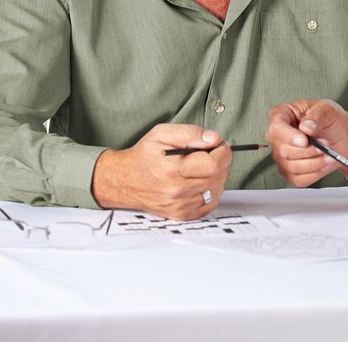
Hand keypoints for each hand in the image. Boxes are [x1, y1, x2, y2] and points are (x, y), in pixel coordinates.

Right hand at [91, 124, 230, 219]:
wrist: (124, 181)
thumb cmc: (143, 156)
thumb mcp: (163, 133)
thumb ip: (191, 133)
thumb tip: (214, 139)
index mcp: (173, 170)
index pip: (215, 164)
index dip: (223, 152)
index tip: (220, 145)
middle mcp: (177, 191)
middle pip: (219, 177)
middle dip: (220, 162)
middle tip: (210, 154)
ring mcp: (180, 206)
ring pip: (217, 190)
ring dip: (216, 177)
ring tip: (201, 168)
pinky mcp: (182, 214)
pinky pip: (210, 204)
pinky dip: (210, 191)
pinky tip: (198, 181)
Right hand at [266, 99, 347, 186]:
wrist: (340, 135)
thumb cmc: (329, 119)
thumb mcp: (327, 109)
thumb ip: (316, 116)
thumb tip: (306, 128)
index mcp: (282, 115)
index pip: (276, 128)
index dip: (289, 137)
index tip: (305, 141)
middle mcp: (278, 137)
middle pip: (284, 151)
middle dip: (309, 151)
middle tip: (325, 144)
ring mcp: (282, 156)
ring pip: (292, 167)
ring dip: (315, 163)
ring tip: (329, 154)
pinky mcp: (290, 172)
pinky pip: (298, 179)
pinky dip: (315, 174)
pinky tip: (323, 163)